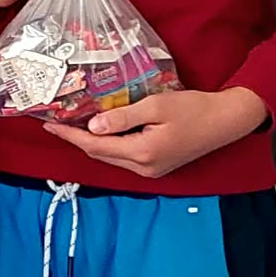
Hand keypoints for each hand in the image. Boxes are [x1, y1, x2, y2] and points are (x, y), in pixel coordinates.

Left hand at [42, 87, 267, 180]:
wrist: (226, 121)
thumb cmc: (194, 108)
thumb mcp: (156, 106)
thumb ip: (123, 117)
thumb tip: (93, 127)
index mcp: (142, 153)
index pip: (95, 146)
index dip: (70, 136)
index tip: (49, 125)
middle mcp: (144, 168)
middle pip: (100, 154)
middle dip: (77, 139)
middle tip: (56, 122)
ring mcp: (151, 170)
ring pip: (112, 157)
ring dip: (92, 143)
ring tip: (73, 125)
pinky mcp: (157, 166)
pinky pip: (124, 156)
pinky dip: (110, 144)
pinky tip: (101, 131)